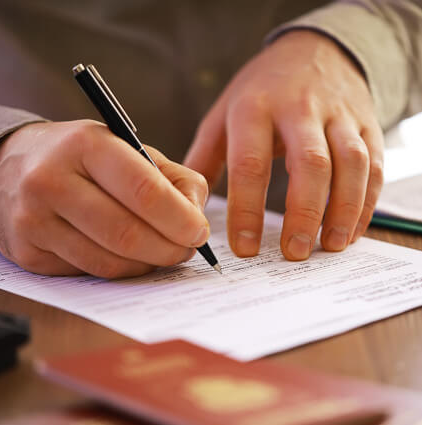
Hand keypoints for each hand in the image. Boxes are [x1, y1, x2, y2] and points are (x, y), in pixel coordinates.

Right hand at [0, 120, 208, 276]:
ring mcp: (35, 220)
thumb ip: (174, 178)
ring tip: (162, 252)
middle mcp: (52, 181)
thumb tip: (197, 219)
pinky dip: (121, 270)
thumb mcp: (129, 149)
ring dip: (148, 264)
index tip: (199, 232)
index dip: (180, 219)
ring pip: (109, 262)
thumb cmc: (84, 157)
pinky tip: (130, 257)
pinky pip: (89, 272)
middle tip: (186, 249)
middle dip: (169, 249)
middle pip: (127, 234)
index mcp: (87, 146)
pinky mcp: (29, 252)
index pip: (145, 191)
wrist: (13, 165)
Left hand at [185, 30, 383, 259]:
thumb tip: (187, 203)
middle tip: (293, 254)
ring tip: (330, 246)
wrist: (310, 51)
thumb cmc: (260, 91)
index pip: (250, 164)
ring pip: (351, 164)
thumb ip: (203, 158)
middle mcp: (299, 109)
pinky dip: (367, 201)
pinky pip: (374, 164)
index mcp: (254, 109)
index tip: (244, 250)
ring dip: (344, 210)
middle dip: (303, 213)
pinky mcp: (366, 123)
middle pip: (310, 164)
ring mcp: (338, 114)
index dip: (247, 210)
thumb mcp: (223, 114)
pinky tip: (351, 228)